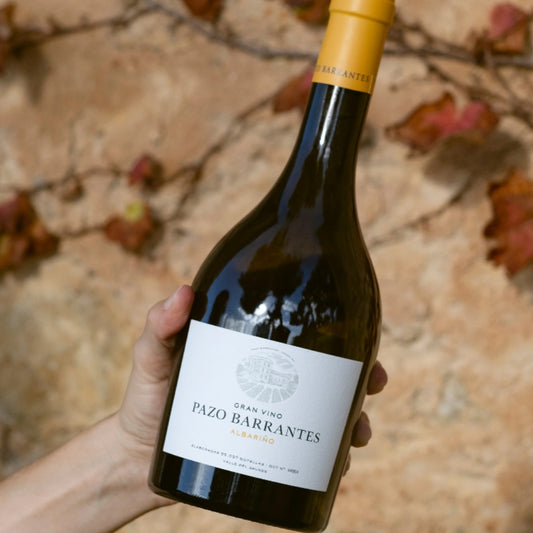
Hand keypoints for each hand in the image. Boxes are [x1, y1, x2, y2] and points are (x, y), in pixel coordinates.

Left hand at [116, 285, 386, 500]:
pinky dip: (330, 458)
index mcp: (252, 351)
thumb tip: (184, 292)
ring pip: (326, 414)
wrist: (138, 458)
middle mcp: (270, 382)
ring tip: (357, 432)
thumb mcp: (152, 358)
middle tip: (374, 383)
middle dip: (360, 376)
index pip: (301, 335)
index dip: (338, 332)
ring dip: (353, 419)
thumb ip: (159, 327)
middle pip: (327, 374)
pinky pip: (309, 454)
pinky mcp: (268, 452)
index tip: (362, 335)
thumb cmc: (147, 400)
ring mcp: (272, 418)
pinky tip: (337, 466)